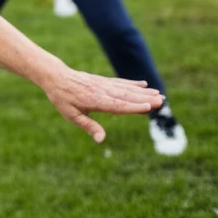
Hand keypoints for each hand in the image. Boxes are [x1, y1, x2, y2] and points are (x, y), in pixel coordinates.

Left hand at [43, 68, 163, 142]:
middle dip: (145, 99)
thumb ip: (88, 126)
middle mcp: (102, 91)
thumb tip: (101, 140)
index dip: (134, 107)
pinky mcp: (103, 81)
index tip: (149, 107)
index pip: (118, 105)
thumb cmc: (62, 99)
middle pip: (127, 96)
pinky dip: (132, 83)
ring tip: (159, 94)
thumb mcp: (71, 115)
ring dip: (143, 92)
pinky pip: (120, 82)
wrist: (55, 77)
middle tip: (162, 101)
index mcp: (95, 101)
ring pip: (126, 88)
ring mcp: (103, 84)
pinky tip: (143, 84)